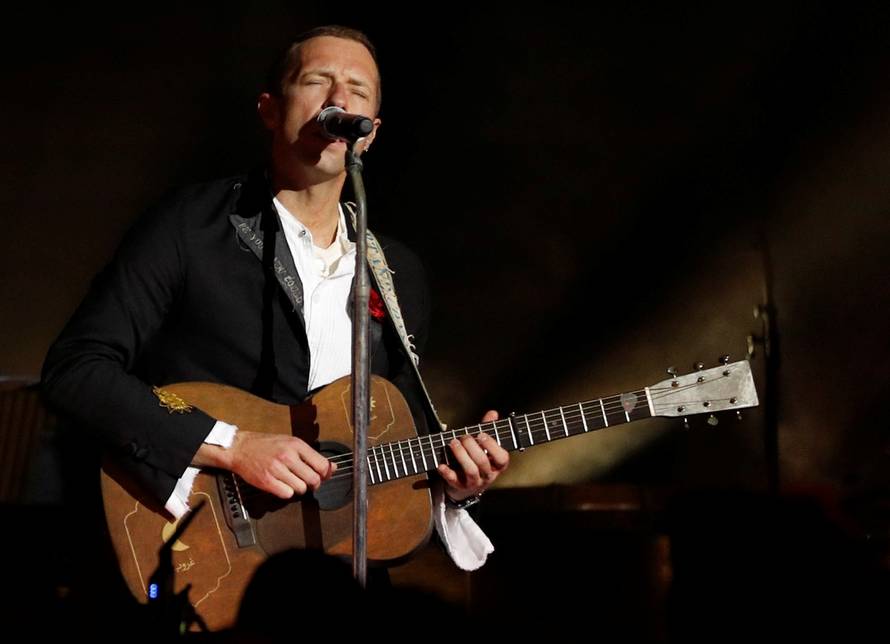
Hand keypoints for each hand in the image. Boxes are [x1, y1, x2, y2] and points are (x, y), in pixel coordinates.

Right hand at [215, 430, 335, 498]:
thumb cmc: (266, 444)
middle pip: (314, 479)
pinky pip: (287, 494)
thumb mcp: (291, 442)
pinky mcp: (266, 481)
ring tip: (291, 481)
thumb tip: (332, 467)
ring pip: (301, 488)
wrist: (240, 448)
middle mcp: (288, 456)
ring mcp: (276, 469)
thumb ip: (311, 455)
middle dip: (313, 484)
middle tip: (307, 481)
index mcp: (296, 445)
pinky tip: (282, 485)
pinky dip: (287, 492)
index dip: (325, 474)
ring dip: (299, 488)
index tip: (323, 476)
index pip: (322, 465)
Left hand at [437, 410, 509, 502]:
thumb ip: (488, 430)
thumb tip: (493, 413)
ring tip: (453, 443)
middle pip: (483, 462)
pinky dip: (447, 473)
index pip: (502, 458)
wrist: (467, 485)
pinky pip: (454, 481)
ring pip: (471, 471)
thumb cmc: (478, 460)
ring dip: (461, 456)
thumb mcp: (484, 447)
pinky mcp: (460, 487)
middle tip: (464, 437)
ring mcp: (475, 482)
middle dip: (472, 447)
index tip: (481, 434)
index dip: (492, 446)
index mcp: (497, 465)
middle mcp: (488, 475)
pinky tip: (441, 465)